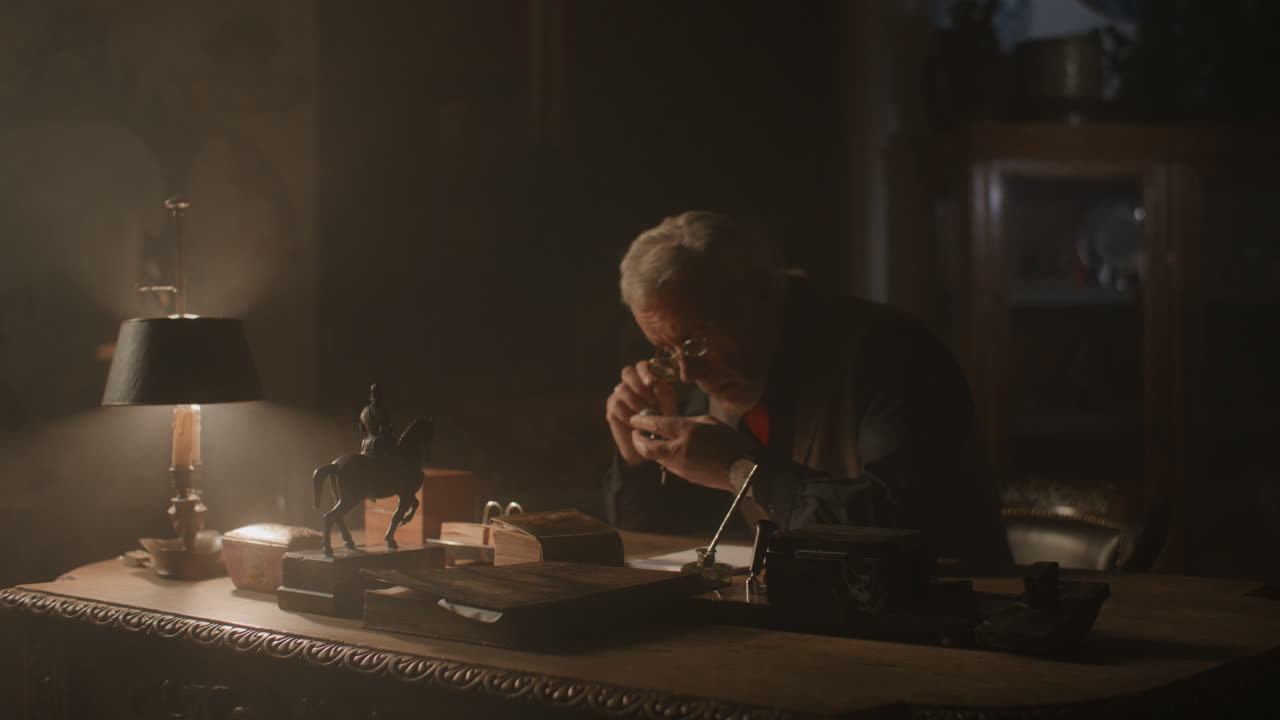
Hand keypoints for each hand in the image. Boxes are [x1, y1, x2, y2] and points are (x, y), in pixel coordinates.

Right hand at [605, 360, 677, 465]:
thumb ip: (665, 395)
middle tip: (650, 399)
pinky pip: (617, 406)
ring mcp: (620, 395)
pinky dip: (629, 415)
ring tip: (646, 414)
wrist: (650, 443)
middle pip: (627, 372)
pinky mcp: (612, 409)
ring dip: (636, 402)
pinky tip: (636, 423)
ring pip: (622, 389)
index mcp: (646, 379)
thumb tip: (656, 385)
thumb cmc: (663, 421)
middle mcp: (631, 384)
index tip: (652, 382)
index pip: (642, 365)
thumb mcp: (669, 406)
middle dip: (638, 384)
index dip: (646, 371)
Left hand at [627, 413, 751, 490]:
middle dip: (637, 440)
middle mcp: (680, 449)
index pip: (656, 425)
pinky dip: (664, 457)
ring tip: (652, 440)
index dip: (642, 421)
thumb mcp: (709, 422)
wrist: (744, 468)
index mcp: (687, 432)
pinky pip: (668, 464)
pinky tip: (669, 451)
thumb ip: (687, 422)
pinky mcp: (684, 476)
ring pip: (656, 457)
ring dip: (650, 449)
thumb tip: (671, 424)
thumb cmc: (730, 441)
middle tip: (636, 433)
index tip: (635, 419)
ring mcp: (681, 466)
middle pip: (647, 447)